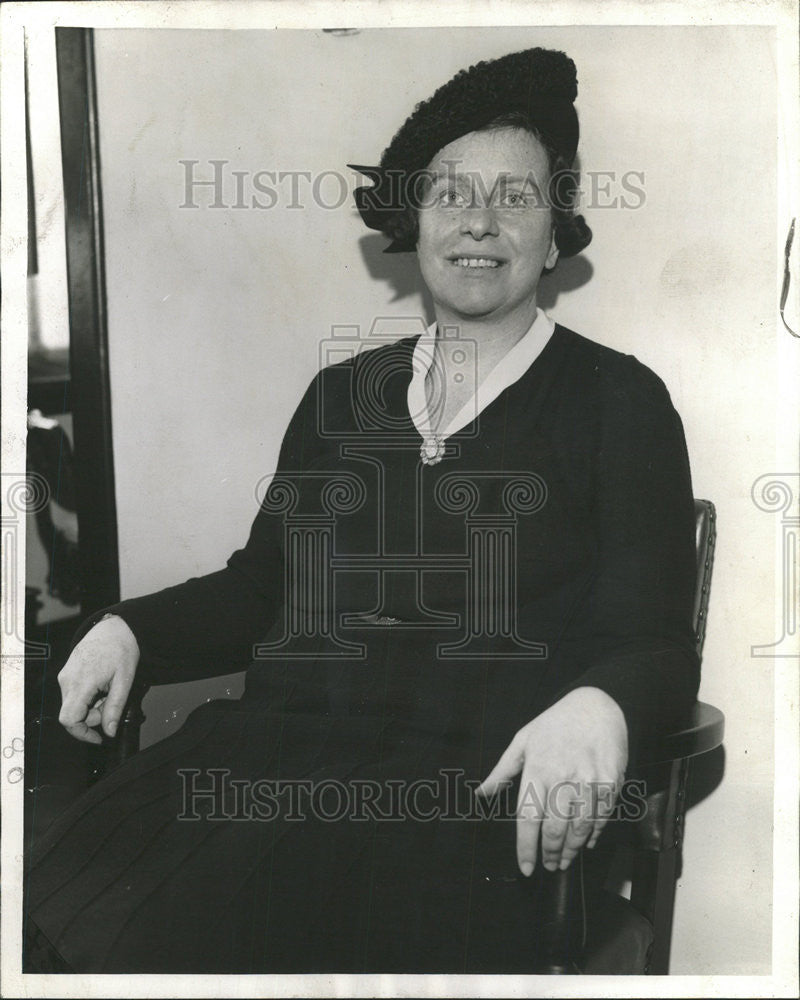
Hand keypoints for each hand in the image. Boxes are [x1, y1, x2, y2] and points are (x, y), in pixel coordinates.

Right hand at [58, 615, 139, 743]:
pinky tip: (101, 684)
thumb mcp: (124, 681)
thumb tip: (109, 732)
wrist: (113, 628)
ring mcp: (64, 676)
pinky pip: (74, 694)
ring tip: (109, 688)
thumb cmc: (120, 648)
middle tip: (113, 701)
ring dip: (92, 705)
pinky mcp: (66, 674)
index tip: (98, 737)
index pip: (69, 719)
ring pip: (74, 705)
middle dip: (94, 716)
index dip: (82, 734)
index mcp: (80, 682)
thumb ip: (115, 707)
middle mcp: (66, 680)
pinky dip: (88, 696)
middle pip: (73, 714)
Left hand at [477, 686, 627, 874]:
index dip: (526, 847)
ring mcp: (589, 781)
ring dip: (572, 850)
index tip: (526, 867)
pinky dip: (594, 834)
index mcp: (538, 769)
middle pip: (555, 828)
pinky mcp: (611, 782)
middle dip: (550, 854)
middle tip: (548, 866)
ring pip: (580, 828)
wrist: (595, 706)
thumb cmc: (554, 724)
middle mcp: (563, 777)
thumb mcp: (522, 741)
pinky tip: (587, 843)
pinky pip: (602, 817)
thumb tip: (481, 793)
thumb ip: (502, 771)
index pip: (528, 818)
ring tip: (564, 861)